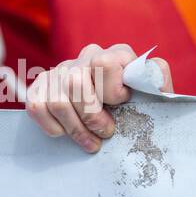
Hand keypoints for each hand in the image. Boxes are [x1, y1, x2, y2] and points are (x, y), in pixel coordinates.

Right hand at [26, 44, 171, 153]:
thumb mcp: (155, 93)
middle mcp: (88, 55)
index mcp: (117, 54)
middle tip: (106, 133)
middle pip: (75, 84)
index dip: (112, 91)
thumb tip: (148, 77)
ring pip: (58, 100)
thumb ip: (157, 81)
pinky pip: (37, 107)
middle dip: (91, 116)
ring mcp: (62, 69)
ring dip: (75, 128)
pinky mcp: (41, 86)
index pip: (104, 63)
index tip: (123, 104)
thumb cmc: (141, 103)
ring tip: (91, 142)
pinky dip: (53, 127)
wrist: (121, 111)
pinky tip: (68, 133)